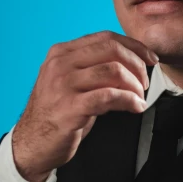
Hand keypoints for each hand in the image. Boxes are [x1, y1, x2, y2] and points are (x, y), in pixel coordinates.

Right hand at [12, 31, 159, 181]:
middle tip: (145, 83)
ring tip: (139, 97)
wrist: (32, 144)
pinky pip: (109, 96)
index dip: (134, 46)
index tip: (150, 59)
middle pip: (112, 50)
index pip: (106, 38)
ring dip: (134, 85)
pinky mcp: (70, 107)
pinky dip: (129, 100)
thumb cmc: (56, 113)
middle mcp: (60, 64)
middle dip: (137, 65)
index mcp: (62, 53)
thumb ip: (92, 67)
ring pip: (113, 71)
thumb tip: (131, 62)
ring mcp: (63, 85)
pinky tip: (135, 107)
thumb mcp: (70, 81)